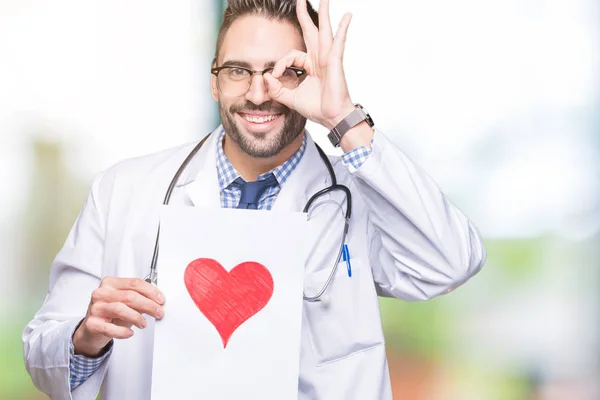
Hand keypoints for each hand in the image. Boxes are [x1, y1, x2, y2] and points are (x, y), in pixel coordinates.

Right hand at [72, 277, 164, 356]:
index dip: (151, 291)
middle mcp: (101, 293)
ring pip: (120, 309)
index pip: (134, 283)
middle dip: (148, 305)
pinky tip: (130, 332)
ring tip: (144, 323)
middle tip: (158, 312)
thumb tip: (157, 302)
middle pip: (129, 296)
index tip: (161, 299)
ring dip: (136, 317)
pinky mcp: (92, 324)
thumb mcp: (126, 303)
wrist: (92, 329)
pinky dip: (122, 331)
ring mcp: (95, 308)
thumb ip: (139, 299)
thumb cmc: (111, 314)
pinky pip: (109, 328)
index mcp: (110, 283)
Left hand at [264, 0, 355, 128]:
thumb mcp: (290, 98)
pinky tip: (347, 16)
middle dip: (305, 14)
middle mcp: (320, 59)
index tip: (276, 76)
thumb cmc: (316, 108)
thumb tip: (265, 76)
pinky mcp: (335, 62)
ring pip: (324, 31)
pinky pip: (338, 42)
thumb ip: (276, 89)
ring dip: (324, 13)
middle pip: (311, 31)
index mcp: (311, 65)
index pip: (292, 55)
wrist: (331, 117)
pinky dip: (343, 29)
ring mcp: (329, 58)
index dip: (281, 63)